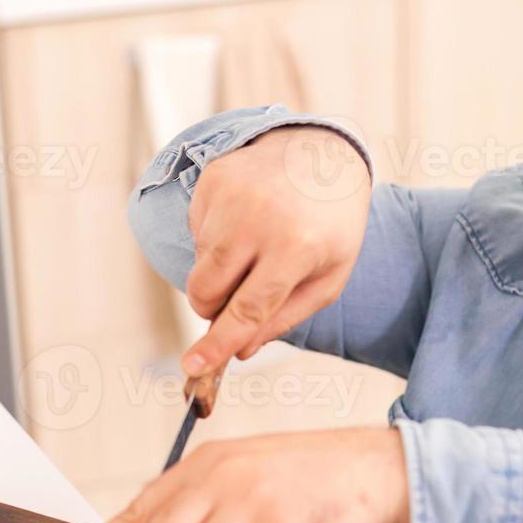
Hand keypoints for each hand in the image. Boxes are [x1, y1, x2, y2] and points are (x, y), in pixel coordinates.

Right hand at [181, 125, 371, 377]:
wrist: (327, 155)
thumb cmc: (331, 226)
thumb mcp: (328, 277)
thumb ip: (284, 317)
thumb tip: (240, 350)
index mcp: (296, 247)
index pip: (247, 309)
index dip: (217, 344)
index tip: (191, 367)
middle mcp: (260, 218)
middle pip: (208, 290)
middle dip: (212, 308)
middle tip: (238, 296)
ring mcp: (233, 194)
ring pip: (200, 263)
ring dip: (219, 270)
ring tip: (257, 244)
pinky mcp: (214, 178)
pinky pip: (196, 230)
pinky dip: (216, 237)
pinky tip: (247, 219)